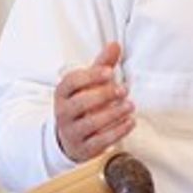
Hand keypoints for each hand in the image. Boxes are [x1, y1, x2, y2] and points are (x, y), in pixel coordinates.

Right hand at [55, 43, 134, 163]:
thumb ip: (102, 65)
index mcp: (62, 94)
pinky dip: (117, 131)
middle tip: (123, 90)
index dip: (89, 76)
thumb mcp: (88, 84)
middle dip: (103, 95)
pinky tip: (130, 122)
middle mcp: (63, 113)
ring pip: (90, 123)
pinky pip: (100, 141)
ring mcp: (72, 131)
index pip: (71, 82)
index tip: (109, 72)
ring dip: (113, 114)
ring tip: (130, 105)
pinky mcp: (83, 148)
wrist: (69, 137)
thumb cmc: (82, 104)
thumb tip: (115, 44)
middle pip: (79, 103)